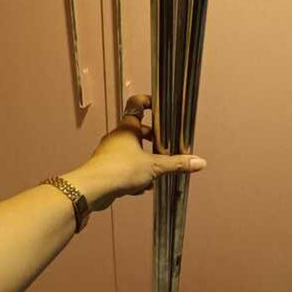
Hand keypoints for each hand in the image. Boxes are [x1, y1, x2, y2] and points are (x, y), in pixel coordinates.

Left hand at [65, 94, 206, 210]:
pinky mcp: (106, 168)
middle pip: (138, 132)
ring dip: (145, 161)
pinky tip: (141, 187)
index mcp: (128, 128)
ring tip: (155, 173)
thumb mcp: (154, 166)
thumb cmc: (120, 169)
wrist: (92, 189)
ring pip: (132, 152)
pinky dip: (134, 175)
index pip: (137, 105)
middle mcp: (117, 137)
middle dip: (153, 142)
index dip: (149, 102)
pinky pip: (125, 167)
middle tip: (165, 148)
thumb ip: (176, 164)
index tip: (160, 107)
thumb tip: (199, 162)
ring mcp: (110, 152)